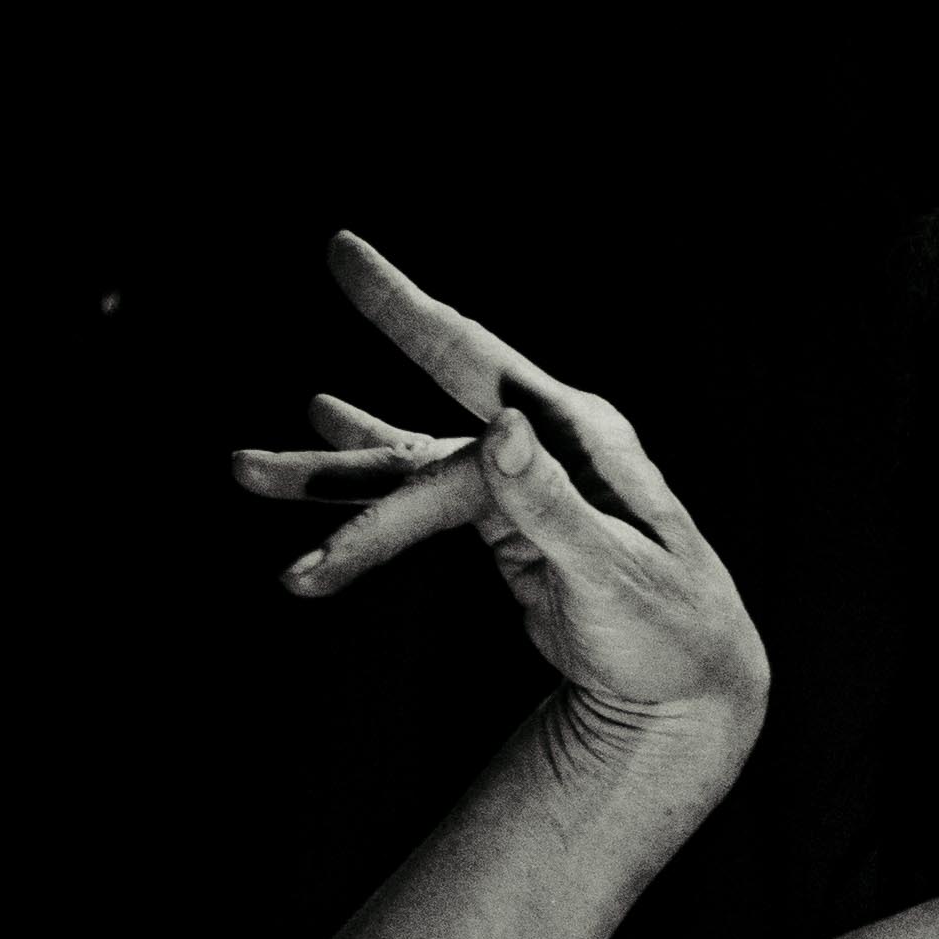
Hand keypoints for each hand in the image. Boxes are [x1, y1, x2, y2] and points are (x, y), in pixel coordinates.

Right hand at [229, 232, 769, 739]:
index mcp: (578, 437)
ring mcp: (520, 481)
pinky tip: (323, 442)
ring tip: (246, 473)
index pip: (475, 362)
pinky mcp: (503, 523)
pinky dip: (368, 493)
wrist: (692, 685)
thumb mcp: (615, 576)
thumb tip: (499, 425)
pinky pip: (420, 500)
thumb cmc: (668, 632)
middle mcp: (545, 443)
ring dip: (336, 477)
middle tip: (298, 341)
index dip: (406, 310)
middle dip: (367, 382)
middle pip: (432, 414)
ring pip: (411, 468)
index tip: (344, 254)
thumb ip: (554, 508)